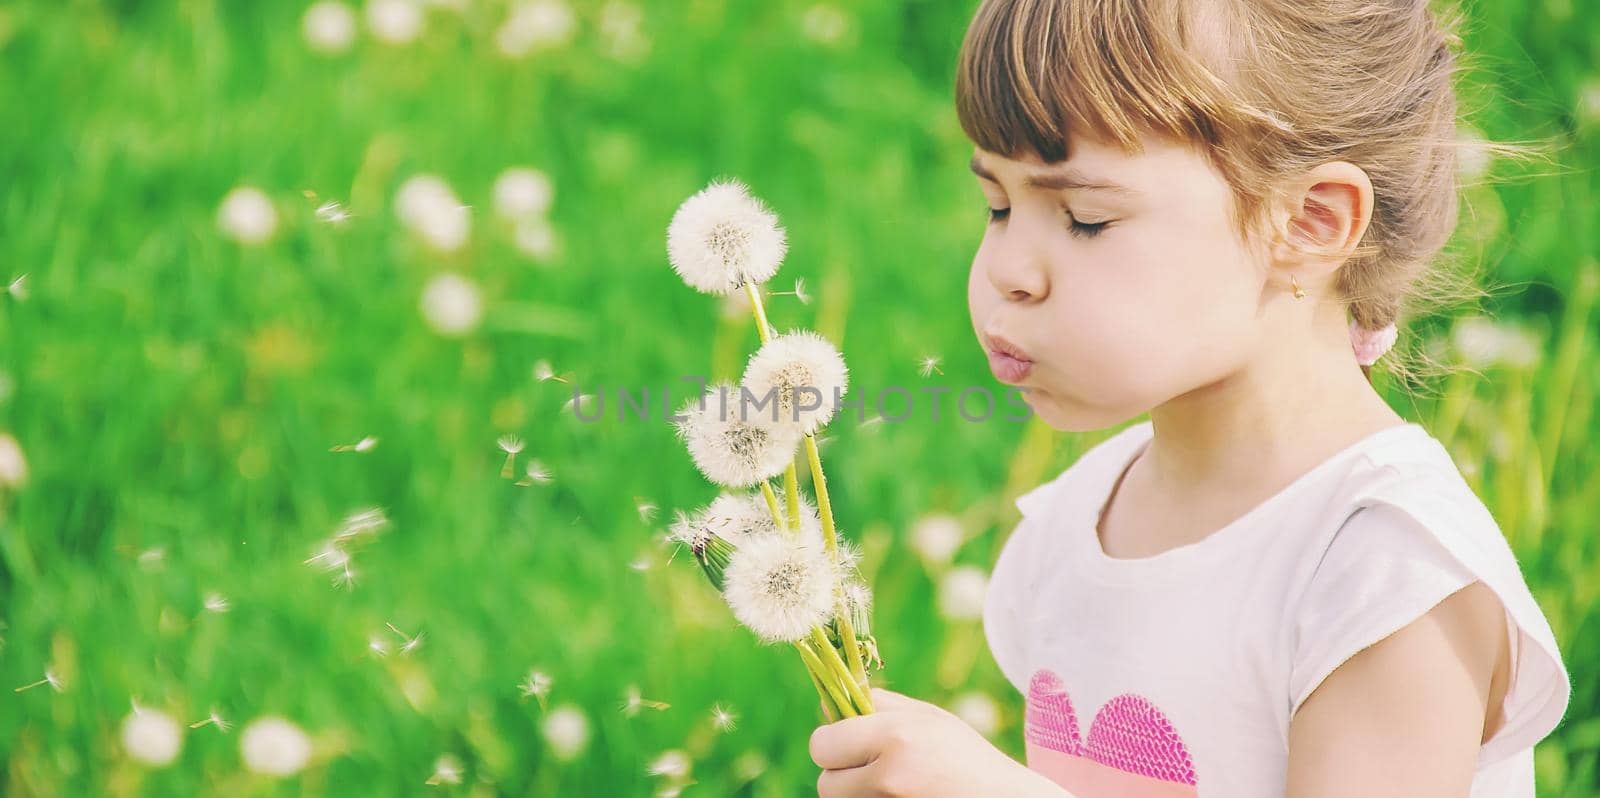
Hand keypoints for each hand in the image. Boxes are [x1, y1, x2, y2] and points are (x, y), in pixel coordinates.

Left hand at [810, 687, 1050, 796]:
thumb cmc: (965, 757)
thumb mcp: (929, 718)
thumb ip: (879, 705)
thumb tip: (827, 701)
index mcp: (895, 738)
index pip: (821, 745)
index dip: (831, 743)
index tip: (845, 742)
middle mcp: (888, 778)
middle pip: (825, 783)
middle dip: (841, 775)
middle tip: (872, 768)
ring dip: (856, 794)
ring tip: (895, 784)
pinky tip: (903, 797)